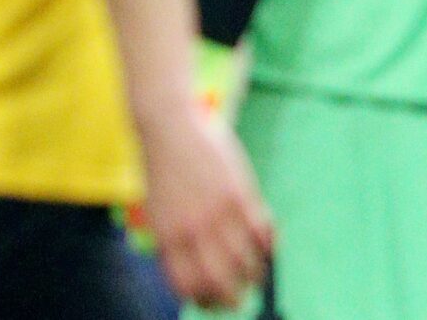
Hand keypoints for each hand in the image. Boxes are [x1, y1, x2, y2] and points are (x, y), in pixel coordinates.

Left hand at [135, 101, 273, 308]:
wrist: (168, 125)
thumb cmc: (163, 168)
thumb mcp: (158, 209)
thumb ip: (175, 241)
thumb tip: (194, 275)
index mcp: (167, 236)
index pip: (189, 287)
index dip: (204, 301)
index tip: (213, 302)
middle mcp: (192, 230)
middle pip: (221, 283)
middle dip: (233, 298)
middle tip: (240, 296)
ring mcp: (218, 214)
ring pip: (247, 265)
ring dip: (254, 275)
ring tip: (254, 272)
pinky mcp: (239, 196)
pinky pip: (263, 235)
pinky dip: (268, 246)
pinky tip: (265, 244)